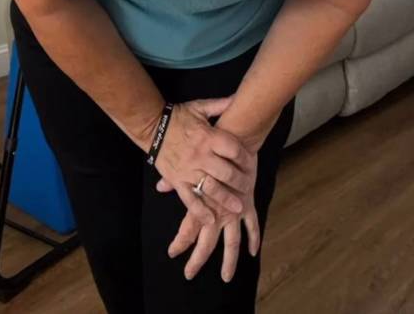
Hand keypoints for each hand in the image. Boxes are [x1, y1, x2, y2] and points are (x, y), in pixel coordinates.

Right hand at [153, 96, 255, 227]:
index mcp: (208, 136)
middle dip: (240, 182)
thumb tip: (238, 97)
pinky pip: (189, 199)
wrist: (152, 126)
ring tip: (237, 207)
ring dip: (225, 199)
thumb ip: (220, 105)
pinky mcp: (177, 181)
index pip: (233, 149)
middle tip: (248, 188)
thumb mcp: (200, 107)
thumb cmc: (179, 116)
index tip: (251, 162)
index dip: (245, 157)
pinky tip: (210, 219)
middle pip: (225, 172)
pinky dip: (200, 211)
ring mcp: (188, 170)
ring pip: (210, 188)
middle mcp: (200, 155)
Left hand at [161, 150, 259, 281]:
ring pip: (232, 241)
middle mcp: (217, 210)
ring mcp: (235, 209)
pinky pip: (252, 224)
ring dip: (228, 260)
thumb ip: (175, 179)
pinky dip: (253, 238)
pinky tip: (252, 252)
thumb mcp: (187, 162)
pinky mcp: (248, 203)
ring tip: (226, 277)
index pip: (188, 228)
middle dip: (198, 259)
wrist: (234, 136)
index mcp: (201, 201)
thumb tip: (160, 187)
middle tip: (189, 274)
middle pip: (206, 241)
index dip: (180, 242)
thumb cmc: (208, 149)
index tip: (173, 253)